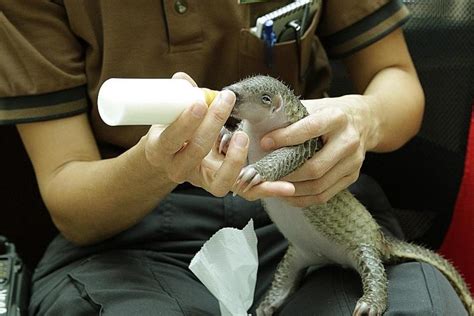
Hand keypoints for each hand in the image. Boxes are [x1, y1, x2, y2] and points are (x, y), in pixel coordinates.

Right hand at [144, 73, 293, 197]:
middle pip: (195, 154)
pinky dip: (267, 188)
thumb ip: (180, 97)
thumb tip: (183, 78)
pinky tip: (287, 186)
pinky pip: (246, 192)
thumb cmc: (174, 130)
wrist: (173, 157)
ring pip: (220, 182)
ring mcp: (204, 180)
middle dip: (212, 125)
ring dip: (234, 160)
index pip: (172, 139)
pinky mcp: (225, 184)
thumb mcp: (171, 114)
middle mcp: (180, 169)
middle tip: (226, 102)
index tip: (200, 102)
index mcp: (161, 150)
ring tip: (243, 136)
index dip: (185, 122)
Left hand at [260, 95, 377, 205]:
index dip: (284, 138)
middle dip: (286, 173)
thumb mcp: (313, 106)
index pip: (309, 130)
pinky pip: (324, 195)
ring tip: (273, 185)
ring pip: (318, 185)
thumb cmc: (329, 113)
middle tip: (265, 173)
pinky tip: (287, 193)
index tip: (264, 143)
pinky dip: (302, 198)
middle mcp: (348, 141)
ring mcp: (353, 162)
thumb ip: (291, 116)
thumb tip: (259, 127)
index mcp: (337, 118)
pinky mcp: (352, 176)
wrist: (363, 120)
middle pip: (314, 167)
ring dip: (291, 189)